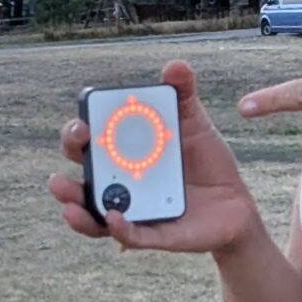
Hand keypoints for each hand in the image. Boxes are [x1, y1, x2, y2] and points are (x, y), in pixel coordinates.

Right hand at [47, 60, 266, 254]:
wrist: (237, 204)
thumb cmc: (207, 163)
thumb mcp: (196, 125)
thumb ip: (184, 96)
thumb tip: (176, 66)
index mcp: (125, 153)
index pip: (90, 140)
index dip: (78, 130)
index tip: (83, 121)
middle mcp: (120, 183)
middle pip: (83, 169)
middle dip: (72, 154)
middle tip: (78, 139)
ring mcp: (133, 210)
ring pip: (93, 211)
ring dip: (74, 202)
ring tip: (64, 192)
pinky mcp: (153, 235)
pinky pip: (129, 235)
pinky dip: (118, 228)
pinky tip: (113, 217)